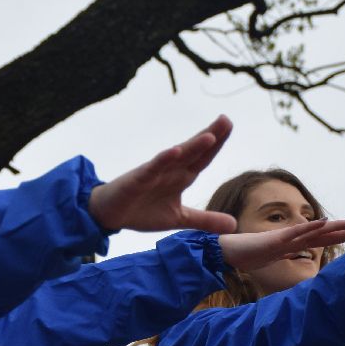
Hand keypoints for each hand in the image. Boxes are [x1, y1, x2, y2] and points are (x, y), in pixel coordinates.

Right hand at [85, 117, 238, 233]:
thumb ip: (205, 220)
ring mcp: (154, 173)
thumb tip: (234, 225)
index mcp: (181, 177)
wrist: (109, 214)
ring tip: (210, 136)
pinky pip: (152, 168)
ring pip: (176, 157)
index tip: (230, 126)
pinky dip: (163, 160)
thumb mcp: (179, 219)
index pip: (203, 158)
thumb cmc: (142, 211)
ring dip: (192, 146)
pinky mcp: (138, 179)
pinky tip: (174, 151)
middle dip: (210, 136)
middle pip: (194, 151)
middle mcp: (170, 170)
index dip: (217, 144)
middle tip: (226, 120)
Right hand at [218, 218, 344, 270]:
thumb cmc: (244, 255)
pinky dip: (310, 227)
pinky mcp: (275, 239)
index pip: (320, 239)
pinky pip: (296, 233)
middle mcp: (292, 238)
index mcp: (292, 244)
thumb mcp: (269, 259)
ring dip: (336, 226)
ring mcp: (285, 237)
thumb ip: (282, 256)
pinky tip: (324, 222)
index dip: (339, 235)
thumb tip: (292, 260)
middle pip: (324, 233)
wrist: (225, 252)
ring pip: (315, 230)